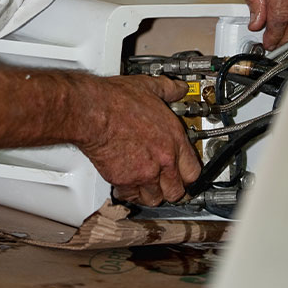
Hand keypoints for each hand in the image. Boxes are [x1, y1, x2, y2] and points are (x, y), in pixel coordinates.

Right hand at [79, 75, 201, 205]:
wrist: (93, 111)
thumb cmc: (117, 101)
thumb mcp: (149, 87)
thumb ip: (169, 89)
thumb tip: (179, 88)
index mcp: (173, 140)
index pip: (193, 171)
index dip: (189, 174)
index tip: (184, 173)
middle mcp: (162, 161)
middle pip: (177, 192)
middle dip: (172, 189)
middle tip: (166, 183)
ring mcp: (143, 173)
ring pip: (155, 199)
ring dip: (151, 194)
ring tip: (147, 186)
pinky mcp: (123, 181)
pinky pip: (131, 197)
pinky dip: (129, 194)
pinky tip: (126, 185)